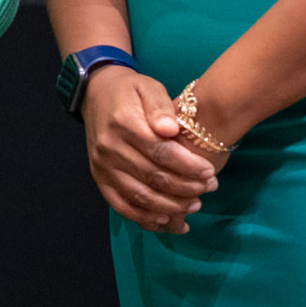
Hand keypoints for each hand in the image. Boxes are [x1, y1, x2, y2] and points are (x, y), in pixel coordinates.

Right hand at [81, 68, 217, 234]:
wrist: (95, 95)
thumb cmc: (129, 90)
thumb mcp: (148, 86)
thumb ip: (160, 106)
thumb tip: (170, 129)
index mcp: (122, 123)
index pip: (160, 151)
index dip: (187, 166)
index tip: (210, 171)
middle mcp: (109, 147)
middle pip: (152, 177)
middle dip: (186, 187)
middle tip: (209, 187)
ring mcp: (102, 166)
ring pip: (139, 196)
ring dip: (170, 206)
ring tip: (195, 204)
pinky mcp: (99, 178)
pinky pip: (121, 206)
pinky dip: (145, 218)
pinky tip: (166, 220)